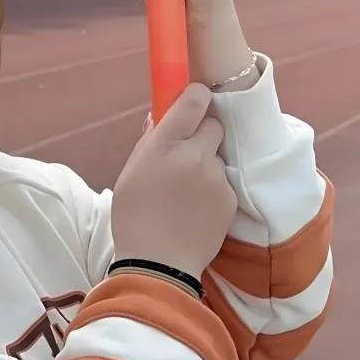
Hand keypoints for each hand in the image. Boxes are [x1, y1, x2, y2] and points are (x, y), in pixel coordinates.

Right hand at [110, 83, 237, 279]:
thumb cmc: (134, 215)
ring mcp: (214, 178)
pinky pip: (223, 183)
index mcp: (163, 145)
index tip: (196, 98)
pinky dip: (213, 190)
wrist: (157, 262)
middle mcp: (193, 155)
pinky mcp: (229, 198)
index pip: (194, 101)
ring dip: (206, 165)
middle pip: (214, 125)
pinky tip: (195, 208)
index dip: (198, 97)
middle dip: (204, 132)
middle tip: (189, 150)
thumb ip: (150, 141)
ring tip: (186, 192)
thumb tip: (161, 117)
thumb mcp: (131, 172)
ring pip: (218, 156)